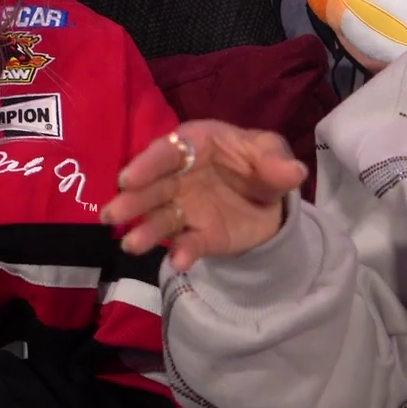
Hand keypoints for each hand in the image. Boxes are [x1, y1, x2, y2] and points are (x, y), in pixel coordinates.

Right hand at [101, 120, 307, 270]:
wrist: (268, 197)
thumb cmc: (257, 160)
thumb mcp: (270, 153)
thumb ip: (277, 162)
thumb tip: (294, 171)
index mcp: (195, 144)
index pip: (167, 151)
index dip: (148, 164)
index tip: (128, 179)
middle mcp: (180, 176)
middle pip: (152, 188)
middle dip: (133, 200)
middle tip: (112, 214)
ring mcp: (185, 207)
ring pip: (161, 218)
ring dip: (145, 231)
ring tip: (131, 245)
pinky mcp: (197, 234)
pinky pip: (187, 243)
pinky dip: (182, 252)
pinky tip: (179, 262)